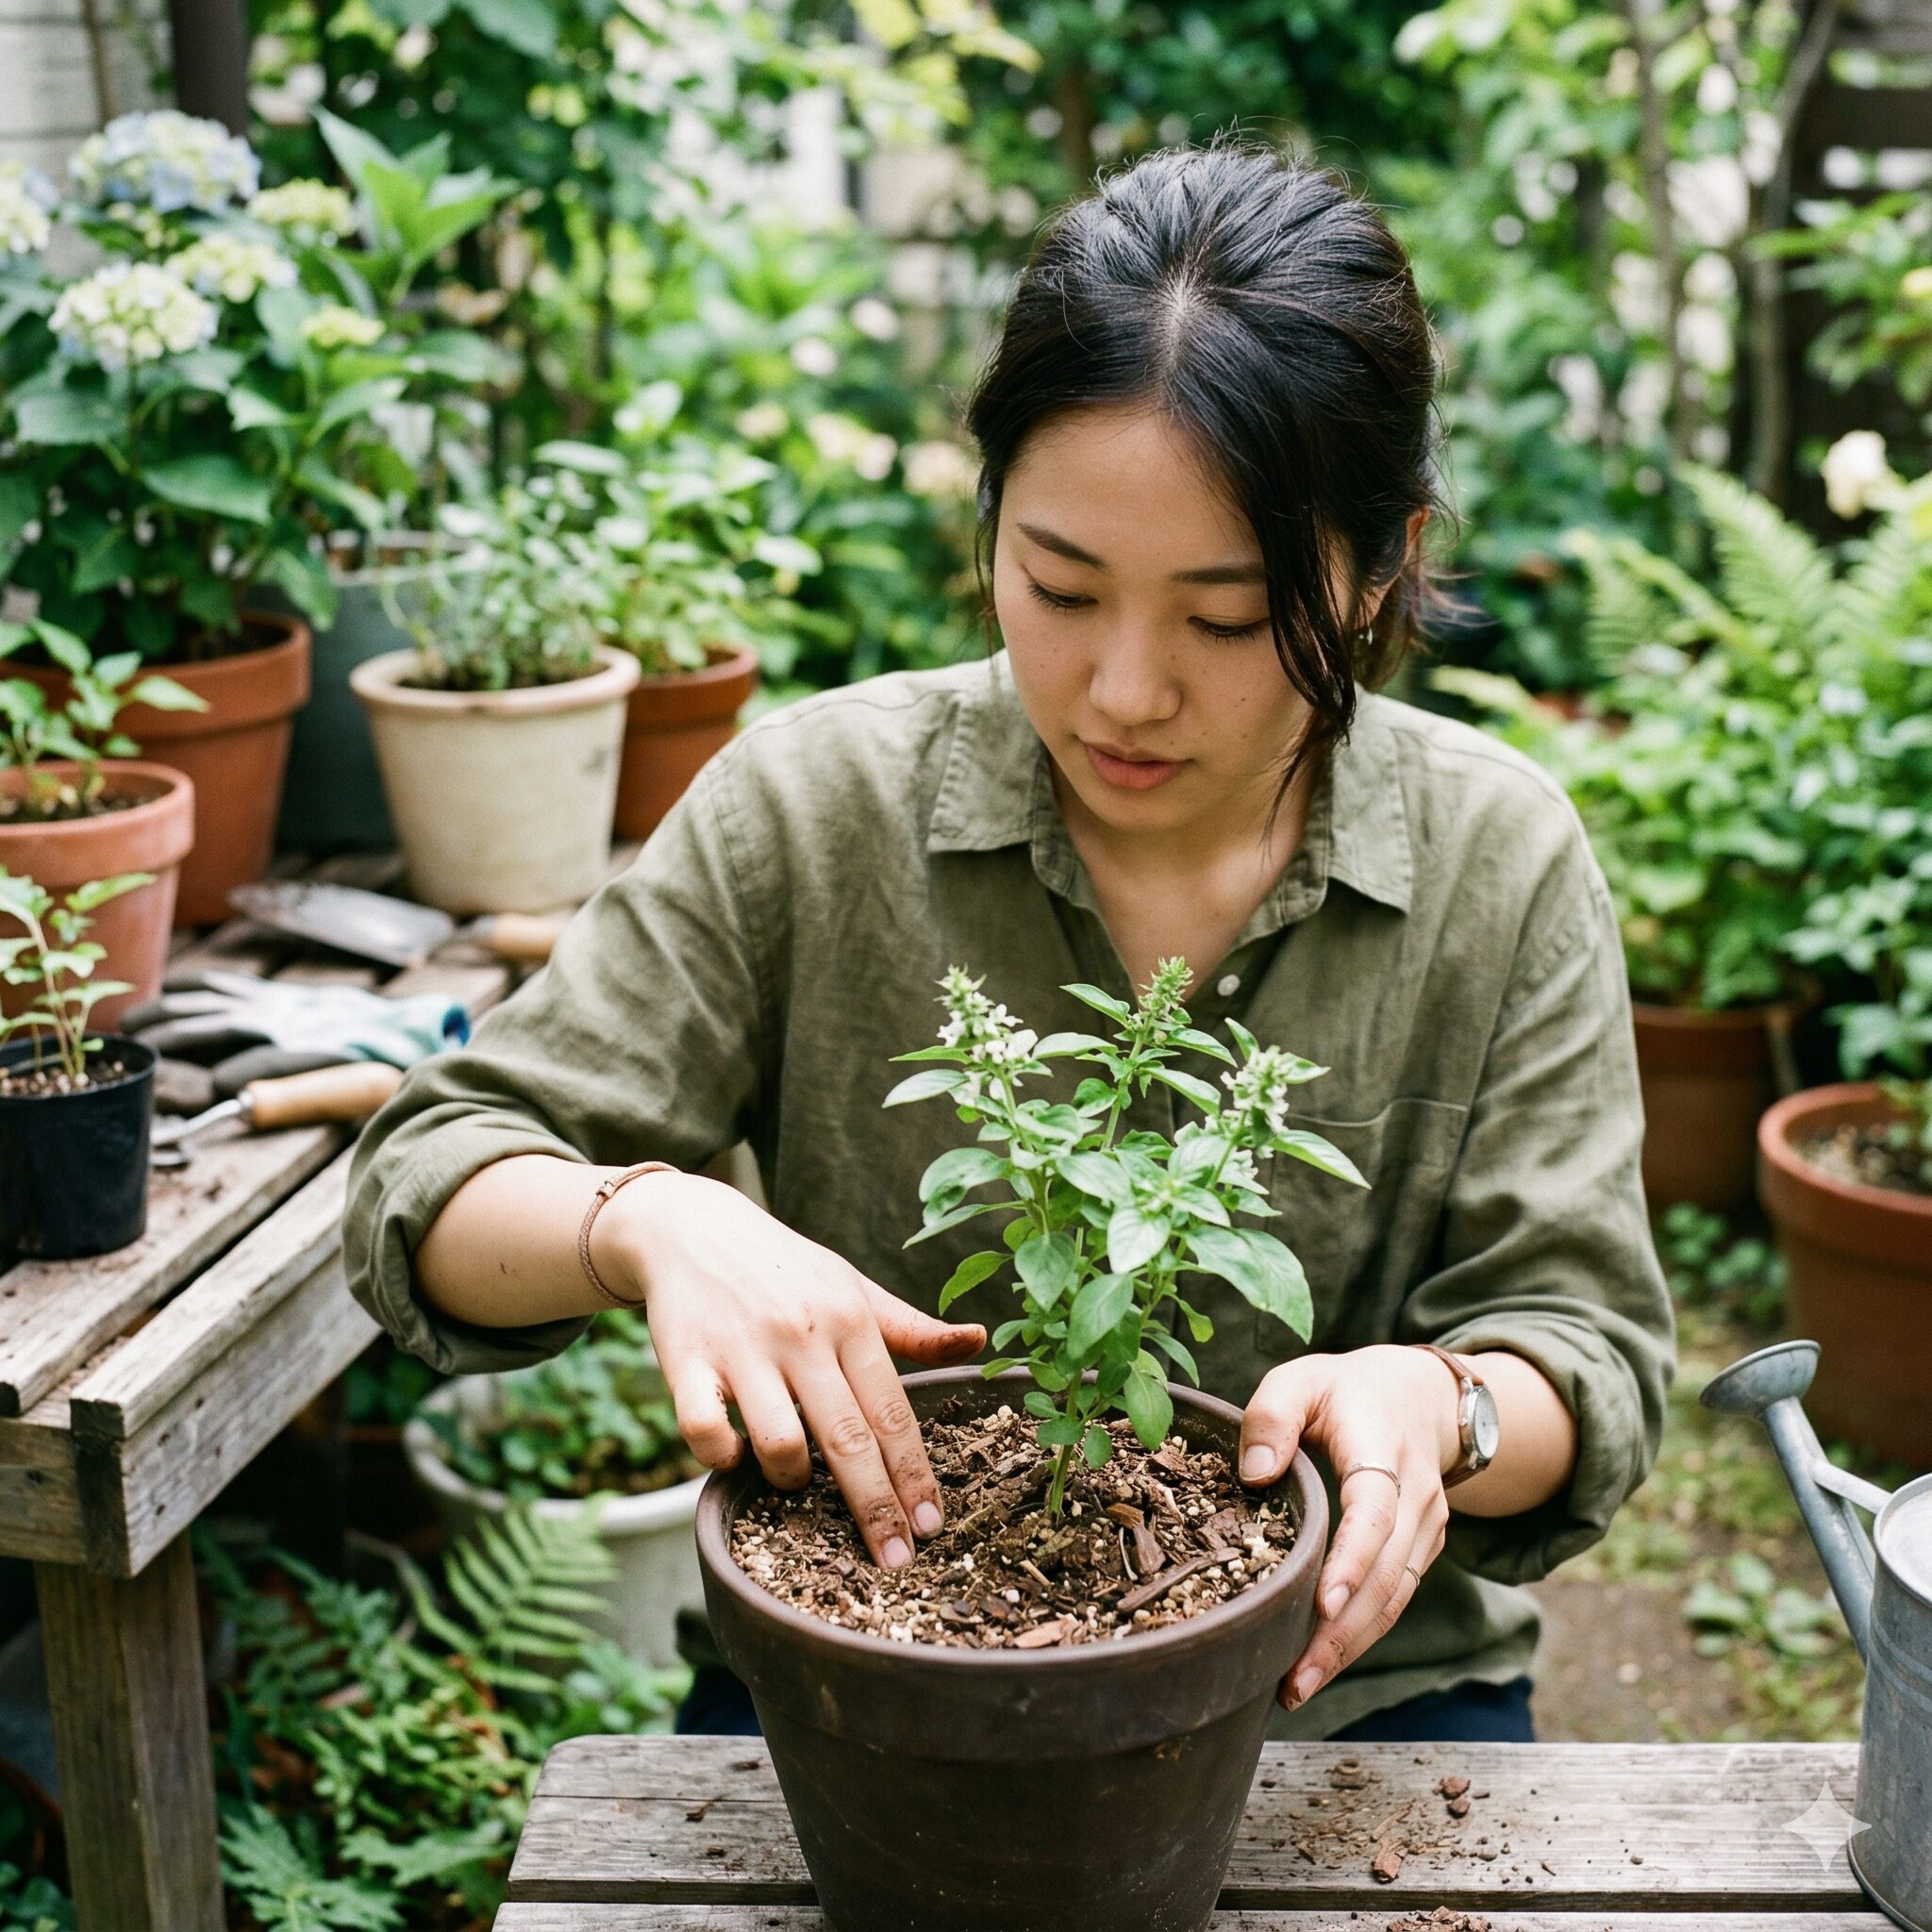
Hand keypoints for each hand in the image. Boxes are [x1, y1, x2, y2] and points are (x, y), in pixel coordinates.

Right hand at [597, 1172, 985, 1569]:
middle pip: (848, 1437)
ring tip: (797, 1483)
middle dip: (876, 1506)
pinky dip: (721, 1457)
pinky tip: (733, 1457)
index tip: (932, 1526)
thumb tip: (979, 1341)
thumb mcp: (853, 1287)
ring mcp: (742, 1350)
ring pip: (780, 1440)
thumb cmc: (785, 1268)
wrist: (692, 1229)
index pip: (893, 1411)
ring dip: (793, 1479)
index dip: (914, 1473)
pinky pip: (704, 1430)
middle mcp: (801, 1335)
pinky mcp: (685, 1362)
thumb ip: (911, 1328)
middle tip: (896, 1560)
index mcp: (849, 1320)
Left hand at [1237, 1345, 1460, 1709]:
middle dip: (1341, 1632)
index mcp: (1382, 1448)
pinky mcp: (1420, 1551)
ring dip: (1349, 1647)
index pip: (1373, 1510)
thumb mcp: (1301, 1379)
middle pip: (1386, 1574)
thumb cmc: (1346, 1391)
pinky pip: (1395, 1600)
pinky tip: (1320, 1662)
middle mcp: (1416, 1495)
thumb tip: (1254, 1475)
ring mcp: (1425, 1528)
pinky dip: (1360, 1635)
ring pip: (1394, 1599)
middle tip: (1293, 1678)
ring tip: (1297, 1686)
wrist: (1419, 1396)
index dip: (1352, 1559)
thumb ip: (1272, 1416)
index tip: (1323, 1603)